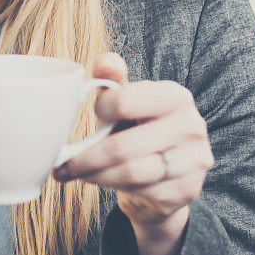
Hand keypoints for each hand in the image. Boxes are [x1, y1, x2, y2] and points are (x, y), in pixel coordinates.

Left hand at [52, 53, 213, 230]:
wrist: (169, 173)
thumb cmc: (140, 128)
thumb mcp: (126, 102)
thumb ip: (114, 80)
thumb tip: (105, 62)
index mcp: (176, 97)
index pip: (125, 101)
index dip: (100, 110)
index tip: (90, 116)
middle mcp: (190, 127)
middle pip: (122, 146)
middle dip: (86, 157)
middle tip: (62, 163)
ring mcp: (192, 161)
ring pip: (129, 173)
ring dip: (94, 175)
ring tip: (74, 173)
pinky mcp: (186, 190)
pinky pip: (140, 192)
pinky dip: (112, 189)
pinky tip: (99, 182)